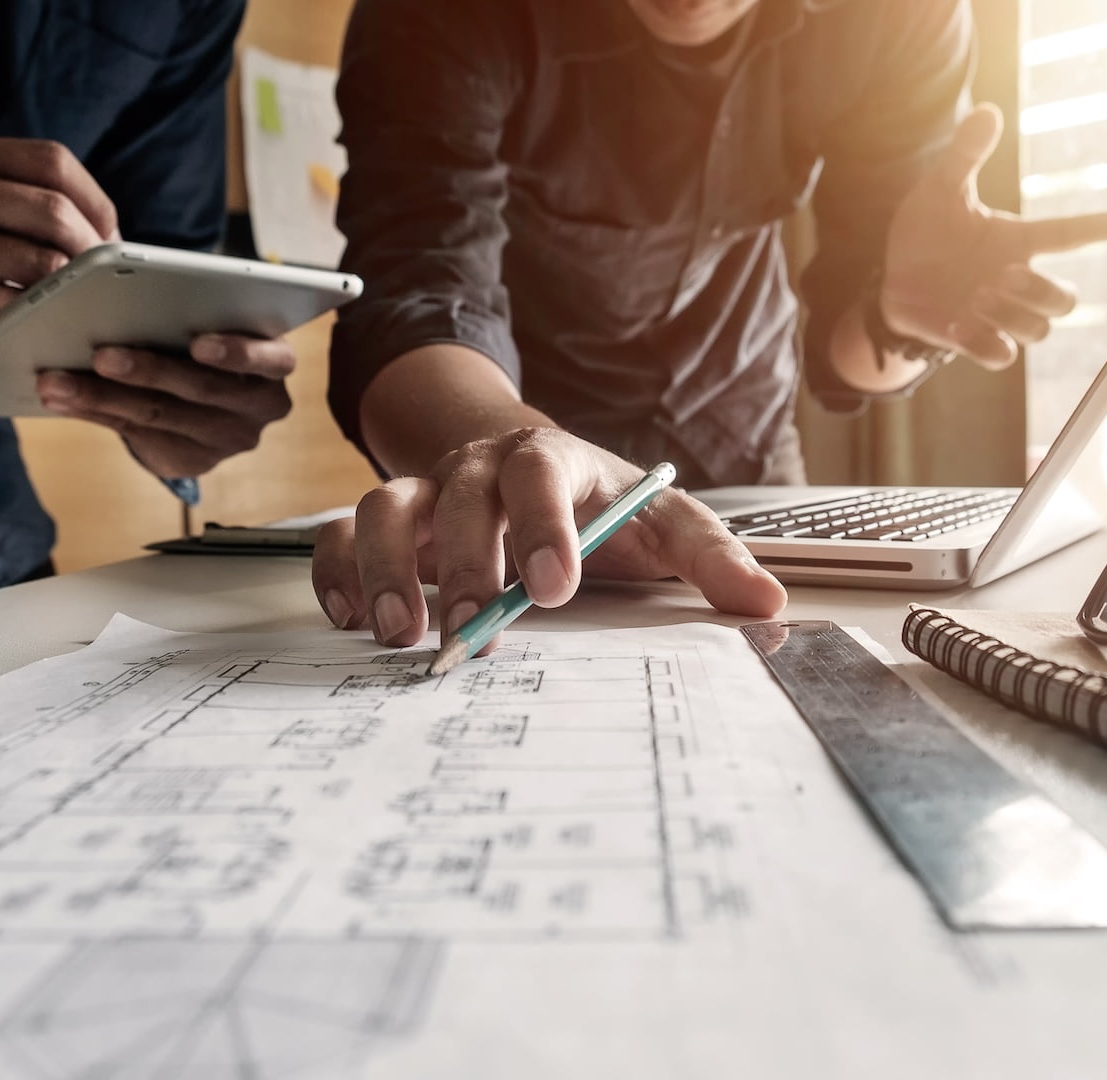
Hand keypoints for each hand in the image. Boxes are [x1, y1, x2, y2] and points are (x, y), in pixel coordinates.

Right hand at [0, 133, 116, 380]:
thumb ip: (2, 203)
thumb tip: (103, 230)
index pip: (48, 160)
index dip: (95, 201)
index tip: (113, 238)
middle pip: (51, 207)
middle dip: (95, 250)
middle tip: (108, 281)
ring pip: (39, 257)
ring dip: (73, 288)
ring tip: (81, 303)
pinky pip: (11, 302)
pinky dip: (41, 315)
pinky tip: (47, 324)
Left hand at [36, 334, 293, 477]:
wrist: (212, 398)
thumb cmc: (208, 340)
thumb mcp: (216, 323)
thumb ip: (192, 315)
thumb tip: (124, 300)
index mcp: (275, 364)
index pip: (272, 359)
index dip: (237, 352)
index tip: (199, 342)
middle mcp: (259, 408)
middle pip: (201, 389)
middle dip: (147, 370)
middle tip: (101, 354)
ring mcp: (227, 439)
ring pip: (159, 415)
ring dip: (101, 395)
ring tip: (57, 380)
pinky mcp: (193, 461)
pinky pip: (136, 434)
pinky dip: (94, 412)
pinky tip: (61, 398)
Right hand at [310, 427, 787, 646]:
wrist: (533, 467)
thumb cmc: (602, 508)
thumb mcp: (662, 526)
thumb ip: (712, 559)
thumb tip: (769, 607)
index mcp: (552, 459)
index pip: (541, 476)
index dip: (543, 527)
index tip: (552, 589)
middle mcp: (481, 468)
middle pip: (460, 497)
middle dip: (462, 564)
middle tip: (471, 630)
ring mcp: (428, 491)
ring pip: (384, 507)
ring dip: (386, 568)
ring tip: (400, 635)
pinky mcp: (391, 523)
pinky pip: (339, 534)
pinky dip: (337, 571)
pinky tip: (352, 621)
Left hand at [880, 103, 1106, 368]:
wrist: (892, 277)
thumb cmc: (925, 231)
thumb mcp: (939, 189)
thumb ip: (964, 155)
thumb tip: (988, 111)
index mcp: (1015, 241)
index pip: (1067, 234)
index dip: (1095, 228)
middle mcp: (1015, 280)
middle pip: (1064, 301)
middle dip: (1043, 293)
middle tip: (1002, 276)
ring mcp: (997, 315)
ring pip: (1039, 331)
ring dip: (1014, 316)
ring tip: (974, 298)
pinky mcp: (974, 340)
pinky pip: (1001, 355)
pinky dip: (986, 344)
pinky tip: (956, 325)